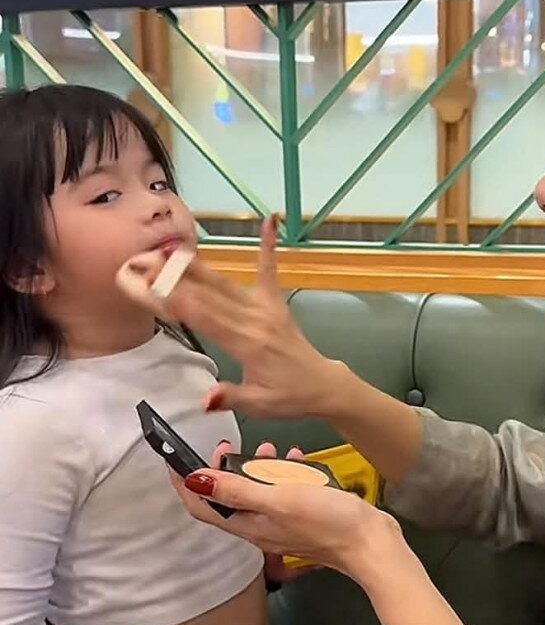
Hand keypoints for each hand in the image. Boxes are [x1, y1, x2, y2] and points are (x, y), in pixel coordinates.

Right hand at [116, 216, 344, 419]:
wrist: (323, 387)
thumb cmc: (288, 397)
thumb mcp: (257, 405)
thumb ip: (229, 397)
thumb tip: (205, 400)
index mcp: (245, 343)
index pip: (200, 316)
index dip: (169, 298)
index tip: (141, 283)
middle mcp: (252, 319)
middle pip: (205, 294)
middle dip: (170, 277)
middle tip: (140, 260)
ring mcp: (264, 307)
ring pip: (224, 282)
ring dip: (195, 265)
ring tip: (168, 247)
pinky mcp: (275, 303)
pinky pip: (269, 270)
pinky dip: (268, 245)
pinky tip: (269, 219)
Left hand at [170, 440, 402, 576]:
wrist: (371, 542)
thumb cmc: (327, 521)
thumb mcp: (278, 499)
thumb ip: (237, 490)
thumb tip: (194, 480)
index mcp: (248, 526)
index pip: (202, 507)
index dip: (184, 485)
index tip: (175, 460)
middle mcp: (260, 528)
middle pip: (227, 499)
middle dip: (222, 471)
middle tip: (228, 446)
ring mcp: (281, 524)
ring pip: (256, 493)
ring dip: (255, 469)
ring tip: (268, 449)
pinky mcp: (302, 517)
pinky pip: (282, 492)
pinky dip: (283, 474)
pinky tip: (297, 458)